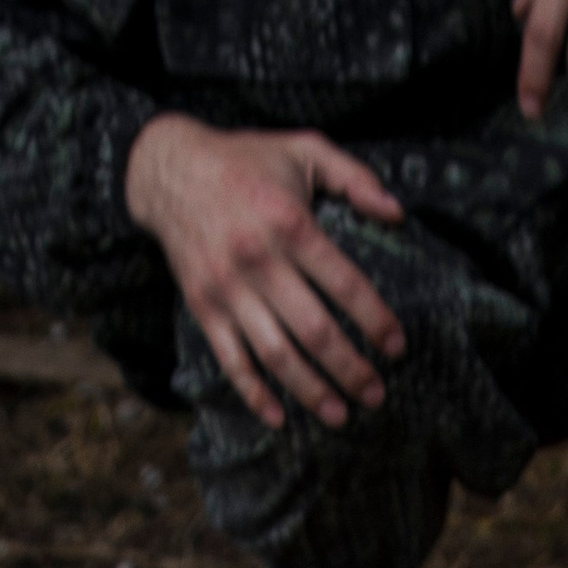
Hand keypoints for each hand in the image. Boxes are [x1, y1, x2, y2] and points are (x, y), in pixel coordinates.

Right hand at [123, 117, 406, 431]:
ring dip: (311, 391)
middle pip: (315, 330)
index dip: (375, 320)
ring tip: (340, 415)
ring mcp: (228, 288)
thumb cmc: (246, 161)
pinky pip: (231, 360)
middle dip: (350, 369)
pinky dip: (254, 393)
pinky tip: (278, 418)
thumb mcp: (304, 149)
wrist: (169, 169)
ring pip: (276, 354)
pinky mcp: (203, 306)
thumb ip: (354, 177)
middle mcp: (259, 260)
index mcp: (290, 223)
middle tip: (376, 395)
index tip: (396, 347)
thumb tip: (397, 213)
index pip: (345, 283)